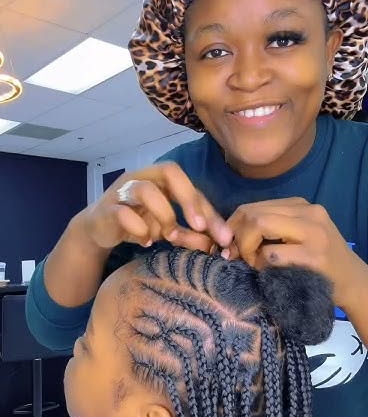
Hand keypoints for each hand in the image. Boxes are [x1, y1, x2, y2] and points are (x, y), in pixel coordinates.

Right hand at [77, 162, 232, 252]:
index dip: (207, 208)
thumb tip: (217, 245)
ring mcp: (122, 191)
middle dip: (189, 200)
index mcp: (160, 178)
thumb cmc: (138, 223)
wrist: (97, 230)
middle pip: (170, 172)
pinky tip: (145, 242)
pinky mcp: (106, 209)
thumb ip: (190, 234)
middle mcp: (142, 177)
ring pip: (145, 190)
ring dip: (163, 215)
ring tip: (168, 237)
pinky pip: (123, 213)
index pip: (190, 185)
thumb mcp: (168, 230)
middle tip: (200, 227)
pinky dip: (138, 229)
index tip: (221, 235)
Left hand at [226, 198, 357, 305]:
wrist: (356, 284)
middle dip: (237, 238)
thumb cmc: (320, 264)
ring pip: (260, 226)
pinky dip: (262, 264)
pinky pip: (271, 253)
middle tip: (238, 259)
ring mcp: (314, 232)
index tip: (230, 248)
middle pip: (253, 213)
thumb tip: (226, 238)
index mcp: (300, 205)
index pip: (252, 207)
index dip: (233, 227)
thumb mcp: (297, 237)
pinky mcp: (314, 256)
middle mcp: (309, 212)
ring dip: (248, 249)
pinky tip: (269, 273)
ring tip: (254, 265)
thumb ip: (269, 231)